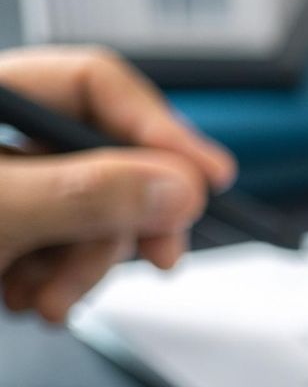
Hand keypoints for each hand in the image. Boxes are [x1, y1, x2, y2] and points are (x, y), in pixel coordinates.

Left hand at [0, 46, 235, 323]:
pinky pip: (55, 243)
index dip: (159, 129)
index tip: (209, 178)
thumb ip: (85, 194)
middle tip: (159, 259)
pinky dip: (53, 279)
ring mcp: (0, 180)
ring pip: (85, 211)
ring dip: (81, 266)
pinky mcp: (2, 226)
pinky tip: (27, 299)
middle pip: (103, 157)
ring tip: (48, 301)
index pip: (96, 85)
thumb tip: (179, 187)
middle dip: (122, 224)